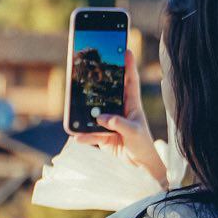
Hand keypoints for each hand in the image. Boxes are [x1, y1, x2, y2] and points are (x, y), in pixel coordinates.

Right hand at [74, 58, 166, 189]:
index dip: (128, 66)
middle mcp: (120, 111)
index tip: (124, 49)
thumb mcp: (134, 133)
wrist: (139, 167)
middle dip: (98, 82)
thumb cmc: (143, 146)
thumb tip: (101, 117)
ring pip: (94, 113)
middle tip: (89, 69)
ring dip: (85, 112)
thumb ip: (119, 124)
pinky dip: (83, 135)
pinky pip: (90, 133)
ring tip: (74, 108)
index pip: (130, 82)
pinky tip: (77, 136)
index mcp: (132, 105)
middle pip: (107, 92)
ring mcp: (110, 123)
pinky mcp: (103, 136)